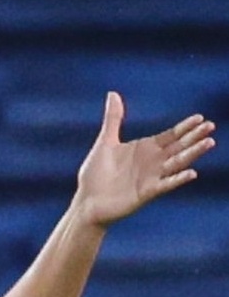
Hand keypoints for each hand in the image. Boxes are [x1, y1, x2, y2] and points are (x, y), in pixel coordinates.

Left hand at [74, 91, 214, 228]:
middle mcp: (152, 162)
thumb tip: (113, 93)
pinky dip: (178, 179)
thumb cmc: (95, 174)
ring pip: (177, 164)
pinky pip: (165, 185)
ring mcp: (151, 178)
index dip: (185, 127)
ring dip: (193, 154)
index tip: (200, 118)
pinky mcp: (146, 193)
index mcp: (145, 149)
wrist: (85, 202)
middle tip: (211, 127)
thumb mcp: (105, 142)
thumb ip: (113, 119)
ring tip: (209, 143)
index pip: (171, 135)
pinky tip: (191, 173)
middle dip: (194, 137)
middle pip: (179, 147)